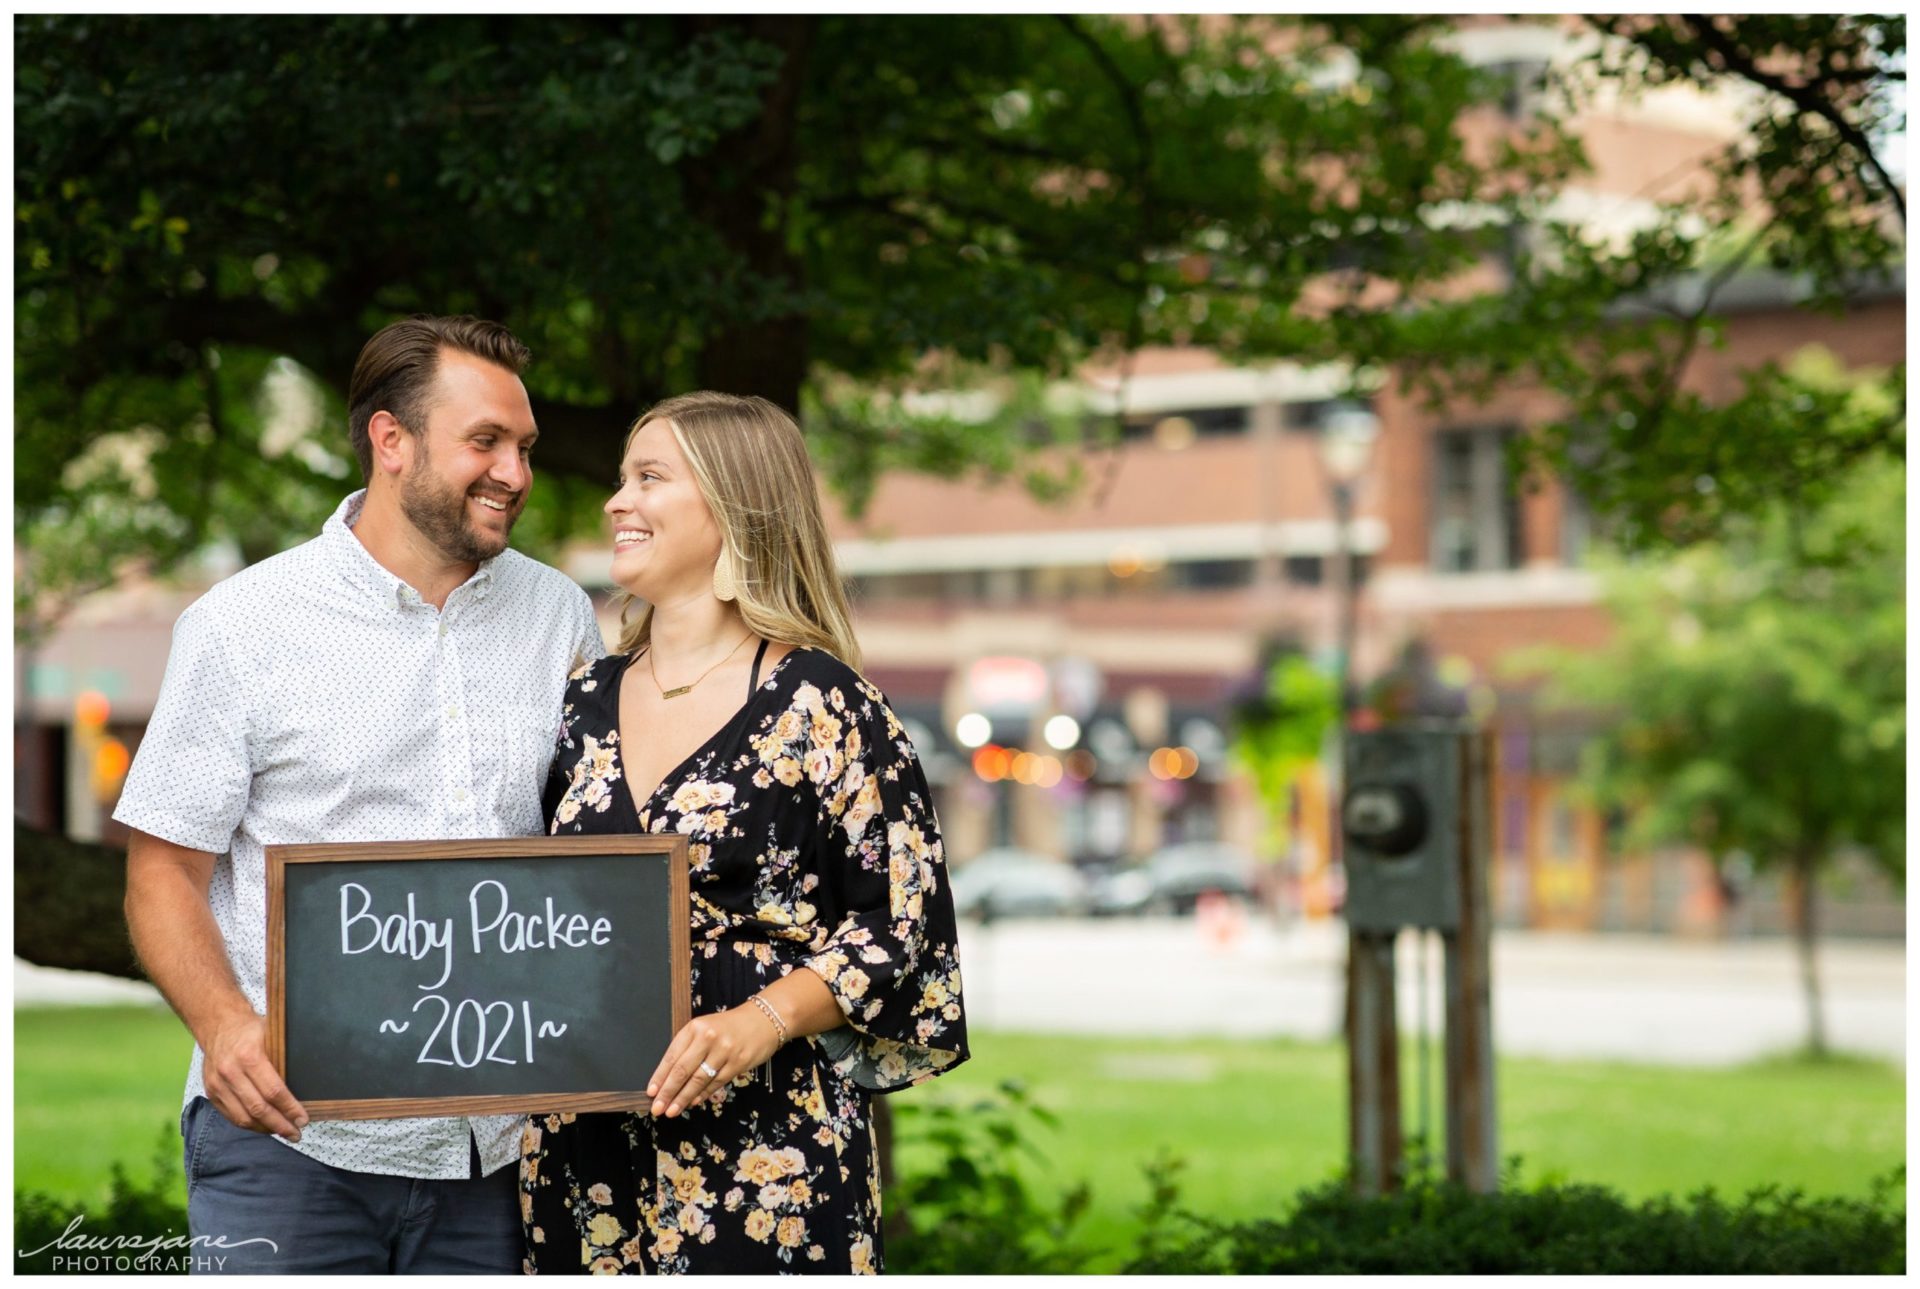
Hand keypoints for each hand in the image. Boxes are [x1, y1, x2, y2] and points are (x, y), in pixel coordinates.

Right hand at [202, 1011, 308, 1139]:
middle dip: (280, 1125)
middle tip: (297, 1134)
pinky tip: (265, 1127)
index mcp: (249, 1056)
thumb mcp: (272, 1035)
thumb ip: (286, 1057)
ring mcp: (218, 1085)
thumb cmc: (252, 1030)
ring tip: (283, 1133)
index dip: (290, 1109)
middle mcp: (230, 1072)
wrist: (219, 1025)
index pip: (273, 1091)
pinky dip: (250, 1125)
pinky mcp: (211, 1093)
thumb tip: (312, 1080)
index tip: (303, 1119)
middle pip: (258, 1108)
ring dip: (265, 1129)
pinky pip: (231, 1117)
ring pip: (243, 1117)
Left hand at [647, 1004, 782, 1117]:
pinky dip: (703, 1094)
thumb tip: (668, 1078)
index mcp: (695, 1028)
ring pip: (698, 1080)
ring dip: (683, 1098)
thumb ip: (688, 1048)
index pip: (672, 1056)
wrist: (763, 1020)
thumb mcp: (704, 1029)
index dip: (660, 1076)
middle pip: (683, 1070)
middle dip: (668, 1092)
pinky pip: (716, 1083)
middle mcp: (708, 1038)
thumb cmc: (728, 1027)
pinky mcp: (738, 1063)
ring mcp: (724, 1051)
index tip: (651, 1092)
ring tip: (672, 1111)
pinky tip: (693, 1102)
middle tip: (658, 1108)